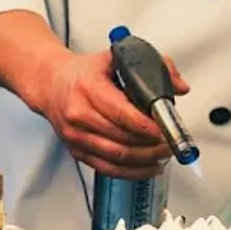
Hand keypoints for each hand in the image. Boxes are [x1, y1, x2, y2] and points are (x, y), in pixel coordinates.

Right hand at [40, 50, 189, 178]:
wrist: (51, 84)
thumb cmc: (84, 73)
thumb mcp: (116, 57)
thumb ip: (154, 65)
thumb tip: (179, 86)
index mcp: (88, 88)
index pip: (120, 113)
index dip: (145, 126)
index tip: (164, 129)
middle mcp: (79, 114)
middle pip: (122, 139)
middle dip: (151, 145)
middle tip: (171, 143)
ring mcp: (76, 136)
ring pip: (117, 157)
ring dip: (145, 160)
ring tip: (164, 155)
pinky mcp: (77, 151)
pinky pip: (107, 169)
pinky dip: (132, 172)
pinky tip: (148, 167)